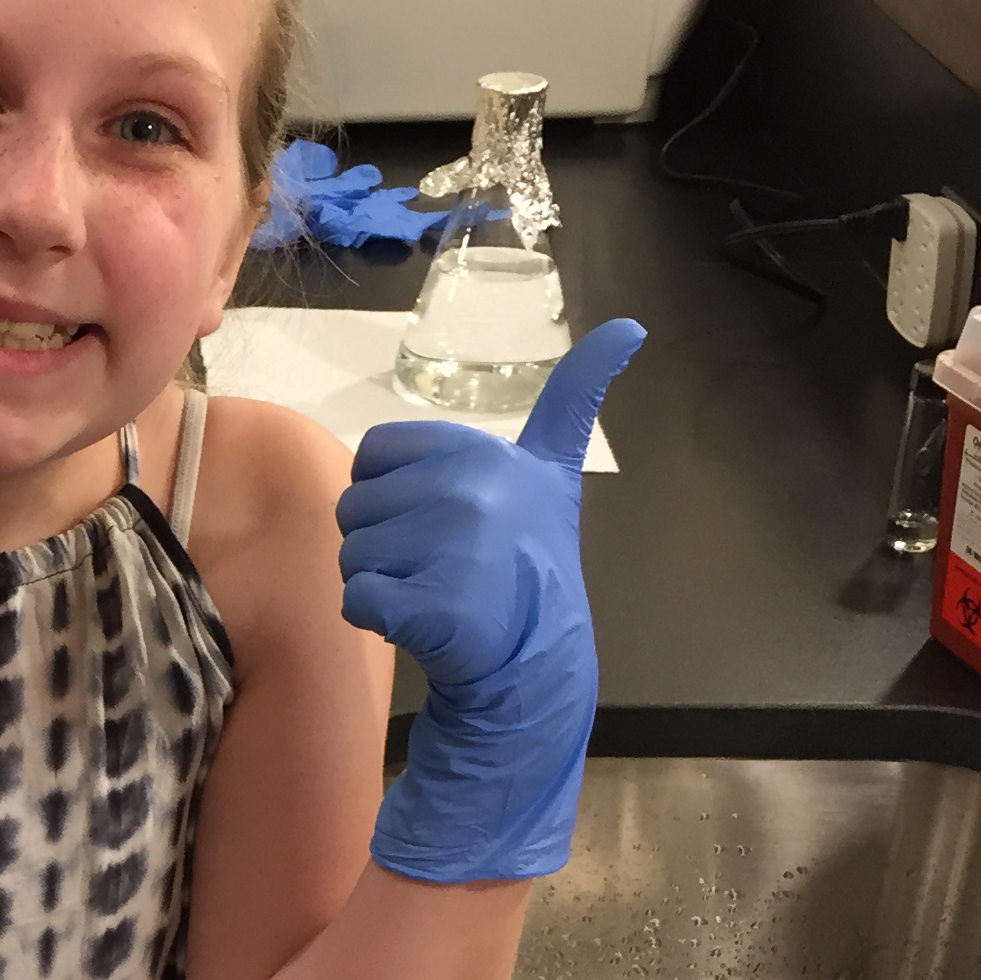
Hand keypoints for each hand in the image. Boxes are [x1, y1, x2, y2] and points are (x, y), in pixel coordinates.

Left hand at [338, 319, 644, 881]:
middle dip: (384, 538)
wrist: (537, 654)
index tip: (444, 517)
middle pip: (356, 505)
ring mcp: (445, 551)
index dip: (395, 490)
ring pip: (351, 553)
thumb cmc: (530, 560)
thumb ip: (575, 396)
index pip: (377, 453)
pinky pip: (356, 598)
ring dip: (380, 579)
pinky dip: (376, 618)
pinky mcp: (425, 607)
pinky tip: (419, 622)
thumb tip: (629, 325)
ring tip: (433, 592)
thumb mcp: (552, 469)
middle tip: (438, 565)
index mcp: (479, 454)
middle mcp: (464, 493)